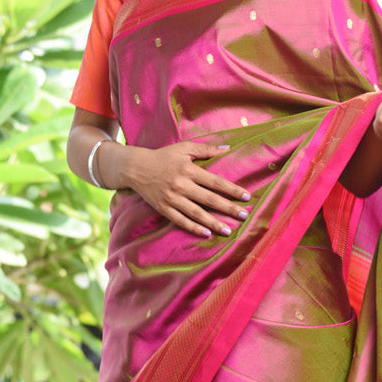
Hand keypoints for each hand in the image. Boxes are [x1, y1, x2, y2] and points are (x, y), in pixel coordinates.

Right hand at [123, 140, 251, 237]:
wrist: (135, 168)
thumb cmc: (163, 156)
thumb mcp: (184, 148)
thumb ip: (206, 149)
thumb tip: (227, 148)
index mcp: (189, 169)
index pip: (216, 182)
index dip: (232, 190)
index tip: (246, 196)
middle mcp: (182, 185)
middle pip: (210, 199)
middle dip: (228, 208)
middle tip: (244, 215)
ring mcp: (172, 198)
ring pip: (197, 213)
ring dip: (214, 223)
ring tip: (229, 230)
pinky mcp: (163, 208)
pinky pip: (181, 221)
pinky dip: (194, 228)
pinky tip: (207, 233)